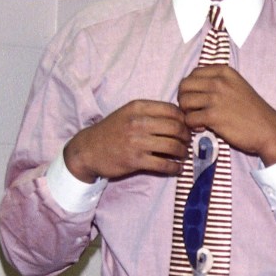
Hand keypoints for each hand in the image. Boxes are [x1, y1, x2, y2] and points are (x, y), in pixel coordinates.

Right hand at [63, 99, 190, 182]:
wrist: (88, 150)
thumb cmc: (111, 131)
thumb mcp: (128, 113)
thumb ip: (150, 113)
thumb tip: (180, 118)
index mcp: (137, 107)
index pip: (172, 110)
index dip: (184, 119)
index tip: (187, 126)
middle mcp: (138, 122)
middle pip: (176, 127)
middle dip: (186, 136)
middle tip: (188, 141)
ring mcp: (136, 142)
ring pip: (172, 146)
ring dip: (183, 152)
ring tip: (183, 154)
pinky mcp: (135, 160)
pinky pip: (164, 164)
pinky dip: (175, 167)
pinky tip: (177, 168)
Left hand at [178, 65, 275, 164]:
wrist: (268, 129)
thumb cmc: (252, 111)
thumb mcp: (237, 86)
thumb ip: (218, 82)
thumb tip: (193, 87)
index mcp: (224, 72)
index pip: (193, 74)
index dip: (191, 88)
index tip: (199, 99)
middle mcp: (218, 81)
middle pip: (184, 86)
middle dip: (184, 99)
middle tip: (193, 110)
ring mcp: (215, 98)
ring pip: (184, 102)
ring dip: (187, 113)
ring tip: (199, 120)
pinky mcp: (213, 116)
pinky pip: (189, 119)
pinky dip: (192, 125)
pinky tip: (204, 128)